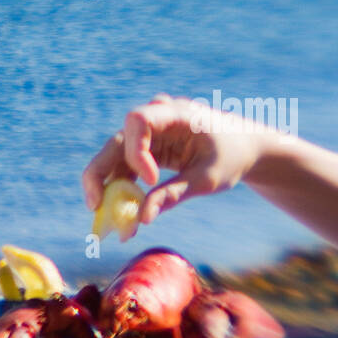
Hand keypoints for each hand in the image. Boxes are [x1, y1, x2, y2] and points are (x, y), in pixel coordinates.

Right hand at [82, 94, 272, 226]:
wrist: (244, 148)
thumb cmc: (231, 157)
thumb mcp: (208, 179)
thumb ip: (175, 194)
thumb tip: (142, 218)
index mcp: (176, 113)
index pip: (138, 120)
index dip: (136, 150)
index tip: (151, 180)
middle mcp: (156, 118)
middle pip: (117, 141)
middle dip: (101, 174)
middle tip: (94, 206)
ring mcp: (149, 133)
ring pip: (115, 158)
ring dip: (109, 189)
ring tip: (114, 224)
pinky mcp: (147, 149)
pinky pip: (125, 168)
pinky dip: (122, 191)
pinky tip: (125, 218)